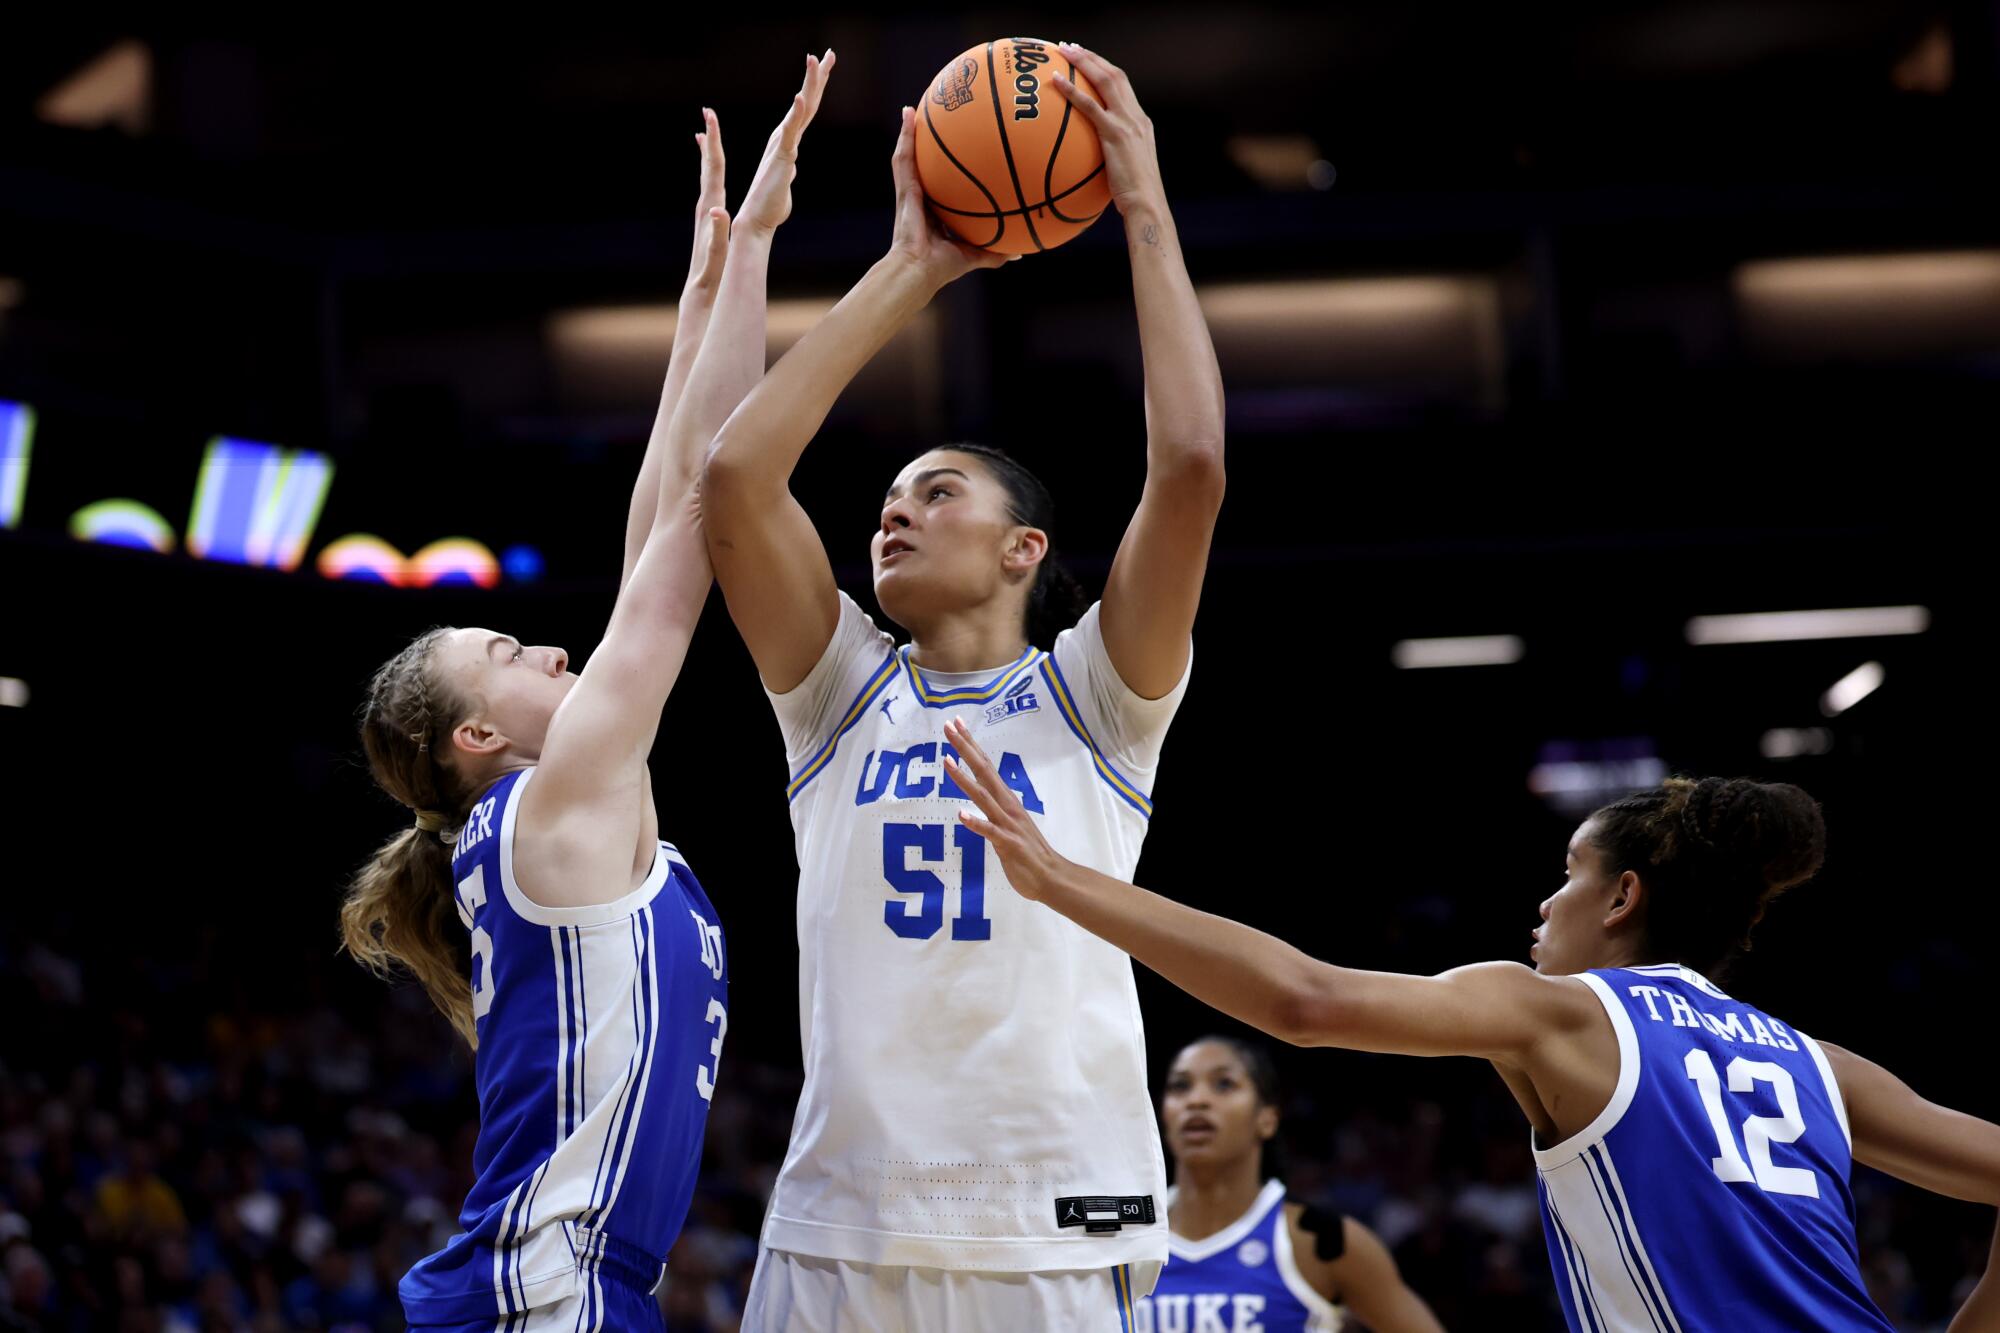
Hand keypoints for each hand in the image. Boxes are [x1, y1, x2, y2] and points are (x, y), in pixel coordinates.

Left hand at [682, 107, 729, 298]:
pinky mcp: (707, 222)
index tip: (711, 115)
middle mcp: (705, 207)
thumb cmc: (710, 276)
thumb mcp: (716, 256)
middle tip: (709, 113)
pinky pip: (710, 191)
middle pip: (709, 167)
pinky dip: (711, 176)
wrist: (698, 295)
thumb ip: (717, 234)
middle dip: (711, 140)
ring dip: (709, 156)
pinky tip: (712, 174)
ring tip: (707, 137)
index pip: (714, 169)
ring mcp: (705, 214)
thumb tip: (718, 211)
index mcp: (710, 209)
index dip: (714, 142)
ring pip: (708, 177)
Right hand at [737, 50, 835, 236]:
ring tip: (815, 59)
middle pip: (806, 101)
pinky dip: (796, 113)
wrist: (757, 220)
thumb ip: (789, 169)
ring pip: (801, 108)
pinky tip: (801, 97)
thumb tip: (792, 166)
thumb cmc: (771, 204)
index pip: (806, 109)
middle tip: (828, 53)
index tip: (824, 67)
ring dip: (808, 83)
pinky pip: (791, 131)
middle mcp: (785, 137)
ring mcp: (783, 144)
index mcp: (788, 141)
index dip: (814, 88)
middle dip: (817, 76)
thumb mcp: (785, 181)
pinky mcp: (782, 155)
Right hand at [888, 106, 1013, 290]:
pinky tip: (909, 114)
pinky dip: (905, 135)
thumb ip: (996, 252)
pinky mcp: (903, 188)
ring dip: (910, 132)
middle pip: (923, 166)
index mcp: (934, 212)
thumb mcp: (975, 255)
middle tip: (934, 122)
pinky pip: (903, 157)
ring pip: (908, 156)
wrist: (919, 270)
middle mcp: (921, 198)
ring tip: (913, 109)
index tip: (958, 153)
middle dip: (926, 145)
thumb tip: (1020, 254)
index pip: (941, 186)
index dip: (946, 171)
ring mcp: (909, 192)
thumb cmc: (943, 267)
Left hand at [943, 718, 1069, 901]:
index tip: (956, 724)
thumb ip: (994, 810)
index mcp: (1005, 800)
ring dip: (964, 779)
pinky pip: (990, 831)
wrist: (1051, 876)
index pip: (985, 765)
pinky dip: (976, 822)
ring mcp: (1007, 823)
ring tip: (946, 761)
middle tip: (949, 726)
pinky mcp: (1008, 843)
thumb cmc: (1027, 852)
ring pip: (983, 796)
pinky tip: (961, 815)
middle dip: (965, 748)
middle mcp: (1006, 806)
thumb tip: (980, 798)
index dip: (970, 745)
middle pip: (983, 771)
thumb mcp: (1007, 824)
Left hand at [1051, 42, 1165, 218]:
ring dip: (1084, 62)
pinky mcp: (1116, 134)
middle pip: (1115, 75)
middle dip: (1092, 58)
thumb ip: (1114, 158)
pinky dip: (1072, 90)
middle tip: (1070, 47)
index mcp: (1141, 123)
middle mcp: (1136, 117)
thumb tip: (1092, 163)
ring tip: (1063, 51)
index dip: (1105, 70)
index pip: (1124, 88)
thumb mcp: (1127, 171)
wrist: (1147, 204)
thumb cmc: (1135, 198)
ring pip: (1105, 81)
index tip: (1087, 61)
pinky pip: (1090, 106)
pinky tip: (1055, 81)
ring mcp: (1127, 123)